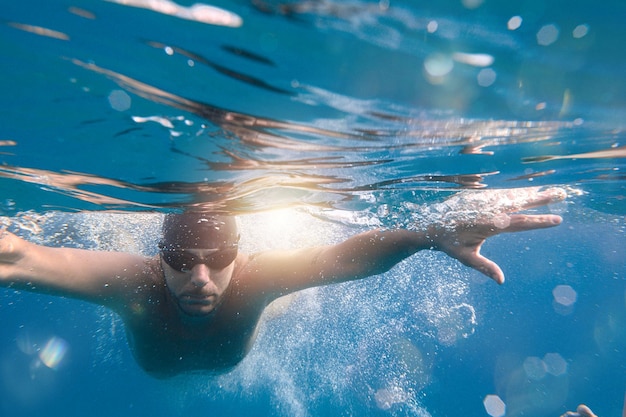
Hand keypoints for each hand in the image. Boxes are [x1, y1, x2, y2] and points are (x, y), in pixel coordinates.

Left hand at [429, 187, 564, 283]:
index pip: (520, 222)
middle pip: (520, 203)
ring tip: (551, 191)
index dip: (540, 221)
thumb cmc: (449, 244)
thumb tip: (501, 280)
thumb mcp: (466, 258)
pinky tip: (527, 191)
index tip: (558, 220)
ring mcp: (484, 202)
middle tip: (562, 194)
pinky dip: (516, 192)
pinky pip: (502, 193)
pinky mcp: (480, 197)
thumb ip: (484, 267)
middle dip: (542, 199)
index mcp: (489, 224)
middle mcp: (489, 209)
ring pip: (512, 195)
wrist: (430, 226)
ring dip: (531, 193)